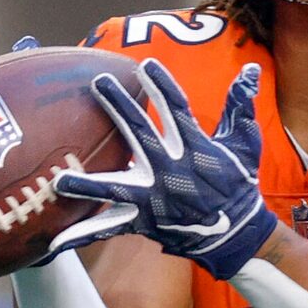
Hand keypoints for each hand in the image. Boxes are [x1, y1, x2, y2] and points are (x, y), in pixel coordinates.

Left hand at [51, 60, 281, 278]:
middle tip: (99, 83)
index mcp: (196, 149)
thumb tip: (251, 70)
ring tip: (59, 180)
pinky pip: (111, 227)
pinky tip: (56, 242)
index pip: (177, 110)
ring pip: (117, 188)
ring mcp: (155, 198)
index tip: (146, 65)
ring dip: (88, 184)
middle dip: (120, 108)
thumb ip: (241, 107)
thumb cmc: (239, 185)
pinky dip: (85, 235)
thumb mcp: (245, 144)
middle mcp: (171, 171)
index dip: (162, 86)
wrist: (238, 233)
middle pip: (141, 135)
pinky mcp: (145, 221)